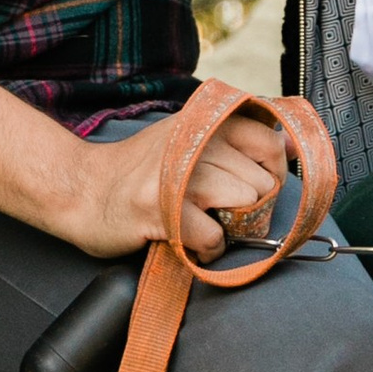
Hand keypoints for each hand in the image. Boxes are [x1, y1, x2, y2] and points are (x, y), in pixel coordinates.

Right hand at [63, 102, 291, 261]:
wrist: (81, 191)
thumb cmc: (138, 171)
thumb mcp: (185, 138)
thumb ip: (235, 139)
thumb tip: (291, 145)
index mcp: (202, 122)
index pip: (268, 141)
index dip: (271, 171)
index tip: (254, 184)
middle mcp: (194, 141)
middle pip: (261, 183)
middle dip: (249, 207)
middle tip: (218, 212)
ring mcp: (179, 175)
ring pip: (243, 205)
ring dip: (229, 227)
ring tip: (203, 224)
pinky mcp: (164, 210)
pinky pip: (215, 238)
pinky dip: (208, 249)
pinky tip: (190, 241)